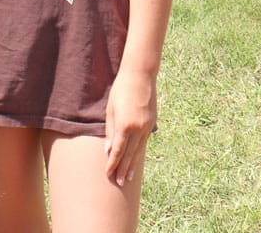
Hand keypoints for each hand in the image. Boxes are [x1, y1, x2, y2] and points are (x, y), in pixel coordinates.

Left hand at [104, 68, 155, 185]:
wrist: (140, 77)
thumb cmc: (120, 90)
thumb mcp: (111, 109)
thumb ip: (110, 131)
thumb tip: (108, 149)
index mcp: (125, 125)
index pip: (118, 150)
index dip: (113, 163)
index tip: (108, 174)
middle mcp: (138, 129)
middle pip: (129, 154)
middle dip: (123, 169)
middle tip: (119, 183)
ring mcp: (147, 128)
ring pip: (138, 151)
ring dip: (132, 165)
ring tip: (128, 178)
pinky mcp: (152, 124)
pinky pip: (143, 143)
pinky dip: (139, 153)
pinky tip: (135, 161)